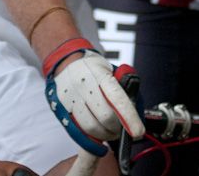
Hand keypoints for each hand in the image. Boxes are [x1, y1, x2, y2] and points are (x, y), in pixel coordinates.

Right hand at [42, 38, 142, 155]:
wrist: (66, 63)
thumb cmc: (93, 69)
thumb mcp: (111, 70)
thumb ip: (125, 88)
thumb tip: (135, 114)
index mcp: (98, 73)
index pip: (116, 97)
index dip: (129, 117)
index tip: (138, 131)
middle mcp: (81, 84)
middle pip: (105, 116)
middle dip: (117, 127)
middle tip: (121, 128)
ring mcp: (69, 96)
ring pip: (91, 127)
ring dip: (105, 134)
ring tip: (110, 131)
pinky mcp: (60, 108)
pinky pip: (79, 130)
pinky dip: (91, 136)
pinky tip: (98, 134)